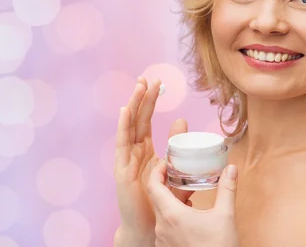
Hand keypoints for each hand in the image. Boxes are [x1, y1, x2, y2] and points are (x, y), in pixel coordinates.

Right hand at [113, 77, 193, 245]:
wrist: (150, 228)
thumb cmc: (161, 202)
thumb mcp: (174, 170)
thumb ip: (178, 149)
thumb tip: (184, 123)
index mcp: (144, 150)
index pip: (146, 120)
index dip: (150, 101)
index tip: (156, 83)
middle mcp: (133, 152)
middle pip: (136, 119)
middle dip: (141, 98)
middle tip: (147, 78)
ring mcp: (126, 160)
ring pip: (129, 127)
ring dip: (133, 106)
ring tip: (139, 87)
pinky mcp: (122, 171)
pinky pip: (122, 145)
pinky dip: (123, 127)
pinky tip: (125, 111)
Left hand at [148, 160, 240, 246]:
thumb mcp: (225, 216)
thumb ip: (227, 189)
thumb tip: (231, 169)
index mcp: (171, 215)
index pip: (153, 186)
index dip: (157, 171)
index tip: (166, 162)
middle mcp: (162, 227)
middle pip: (156, 198)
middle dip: (166, 184)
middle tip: (178, 173)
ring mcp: (163, 240)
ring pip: (161, 213)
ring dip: (171, 200)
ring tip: (187, 192)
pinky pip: (165, 226)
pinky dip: (173, 215)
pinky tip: (189, 213)